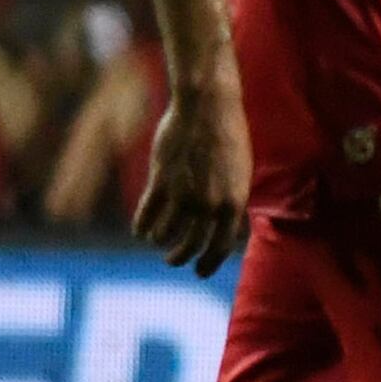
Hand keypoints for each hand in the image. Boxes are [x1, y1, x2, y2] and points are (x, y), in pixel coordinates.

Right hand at [138, 68, 254, 277]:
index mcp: (234, 202)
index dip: (209, 263)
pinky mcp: (161, 182)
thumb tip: (224, 226)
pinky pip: (147, 215)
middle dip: (180, 257)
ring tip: (157, 241)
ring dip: (159, 241)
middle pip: (191, 245)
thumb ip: (230, 201)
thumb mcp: (239, 174)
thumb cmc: (228, 138)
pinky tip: (141, 231)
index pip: (221, 246)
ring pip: (165, 234)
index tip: (200, 272)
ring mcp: (184, 194)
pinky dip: (142, 227)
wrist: (208, 109)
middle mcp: (209, 204)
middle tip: (173, 261)